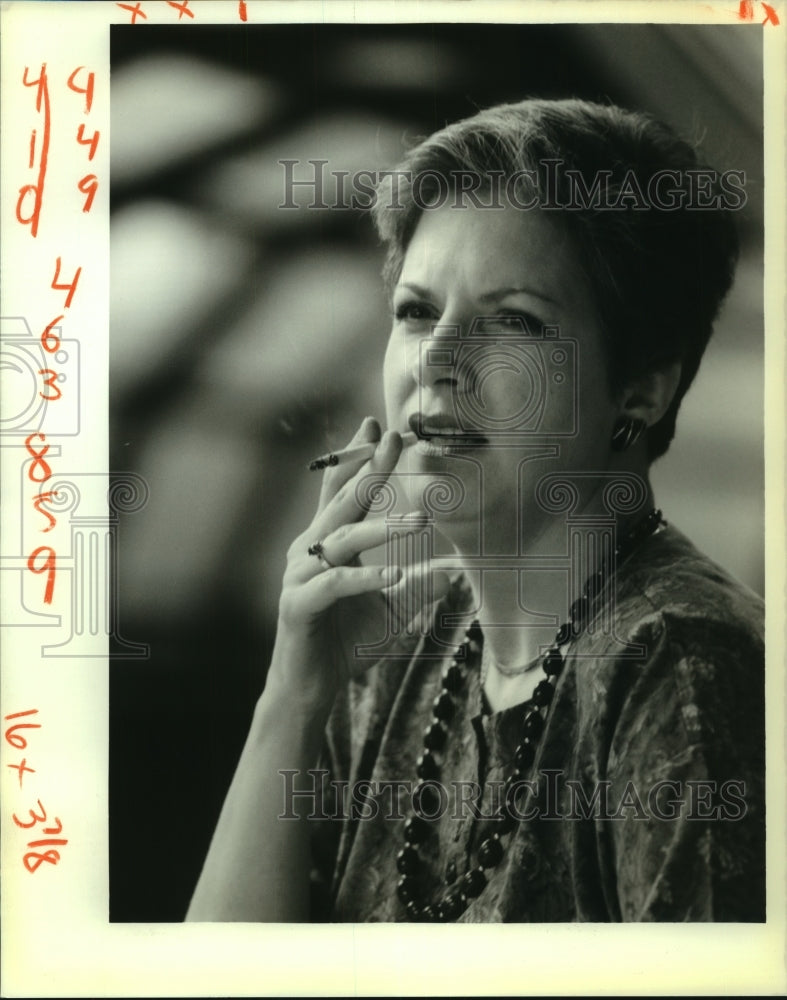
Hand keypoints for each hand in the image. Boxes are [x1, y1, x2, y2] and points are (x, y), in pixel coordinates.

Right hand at [265, 418, 447, 717]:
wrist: (312, 686)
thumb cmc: (346, 642)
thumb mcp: (392, 609)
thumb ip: (417, 585)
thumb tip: (455, 571)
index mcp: (328, 543)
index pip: (342, 491)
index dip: (356, 458)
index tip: (375, 425)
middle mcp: (309, 550)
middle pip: (344, 502)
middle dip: (370, 469)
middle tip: (395, 438)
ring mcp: (299, 576)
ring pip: (343, 540)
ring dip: (382, 527)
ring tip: (420, 519)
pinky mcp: (297, 604)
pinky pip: (334, 585)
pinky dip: (364, 579)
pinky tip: (393, 575)